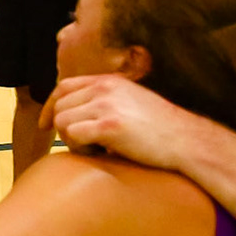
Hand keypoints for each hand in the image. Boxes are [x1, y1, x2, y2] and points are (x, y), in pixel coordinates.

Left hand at [42, 75, 215, 170]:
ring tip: (96, 150)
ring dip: (72, 141)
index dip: (50, 107)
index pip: (63, 87)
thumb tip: (76, 113)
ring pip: (62, 121)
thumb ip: (107, 100)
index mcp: (109, 81)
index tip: (46, 125)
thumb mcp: (132, 102)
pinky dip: (79, 149)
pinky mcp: (109, 125)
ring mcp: (106, 105)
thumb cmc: (162, 130)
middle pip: (59, 106)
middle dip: (65, 129)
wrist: (189, 141)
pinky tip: (99, 153)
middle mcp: (104, 88)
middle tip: (86, 145)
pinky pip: (72, 135)